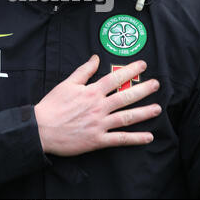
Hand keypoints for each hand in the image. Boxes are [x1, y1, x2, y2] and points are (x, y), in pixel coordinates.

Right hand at [34, 56, 160, 155]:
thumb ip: (84, 71)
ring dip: (144, 113)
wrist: (41, 129)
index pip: (115, 78)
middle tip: (157, 84)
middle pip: (125, 97)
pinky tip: (148, 136)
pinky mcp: (97, 140)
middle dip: (143, 89)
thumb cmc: (52, 105)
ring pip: (126, 117)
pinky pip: (119, 140)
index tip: (143, 65)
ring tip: (157, 108)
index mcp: (92, 92)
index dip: (130, 71)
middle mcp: (99, 107)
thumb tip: (96, 58)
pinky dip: (135, 139)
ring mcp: (99, 124)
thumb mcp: (67, 83)